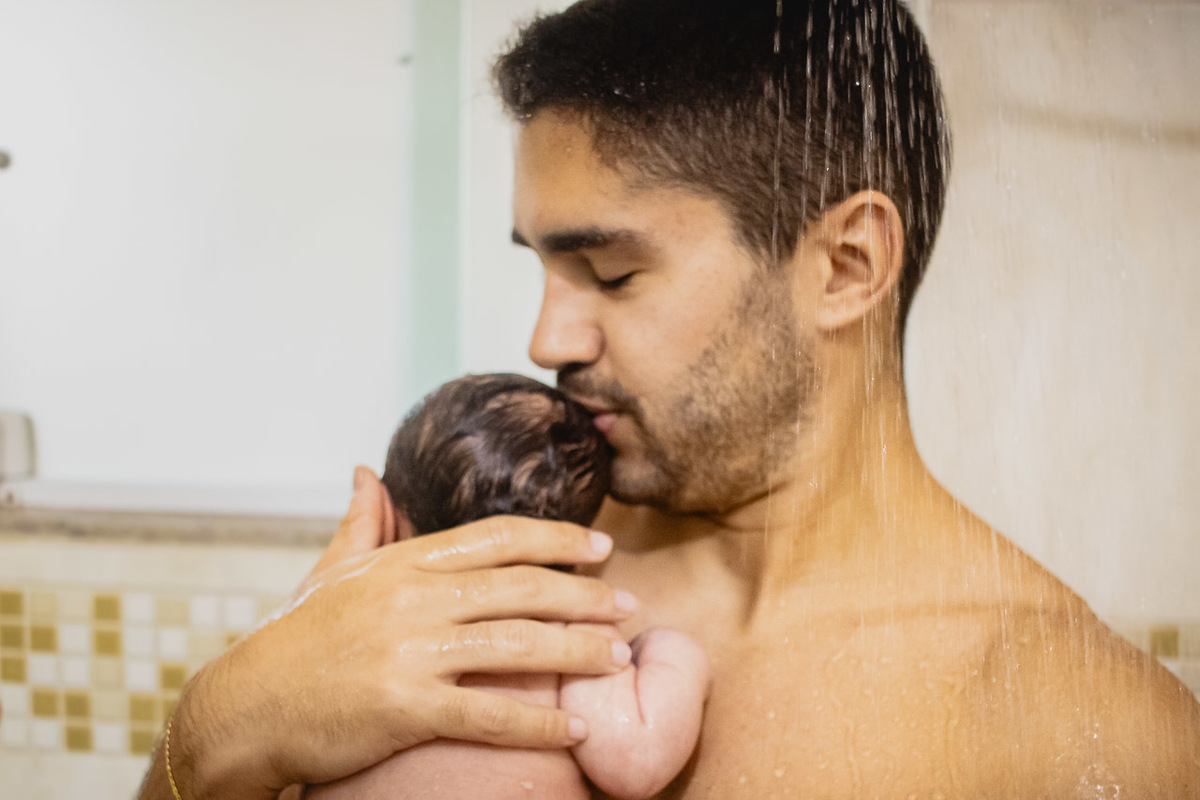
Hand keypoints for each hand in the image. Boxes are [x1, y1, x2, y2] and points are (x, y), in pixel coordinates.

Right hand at [163, 467, 635, 798]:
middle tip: (627, 605)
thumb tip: (365, 472)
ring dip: (577, 651)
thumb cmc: (294, 639)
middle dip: (583, 595)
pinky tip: (573, 724)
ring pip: (516, 644)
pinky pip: (489, 714)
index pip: (496, 538)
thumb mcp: (328, 571)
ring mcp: (409, 652)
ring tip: (616, 657)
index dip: (556, 540)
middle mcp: (412, 598)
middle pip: (519, 587)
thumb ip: (360, 521)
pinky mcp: (404, 706)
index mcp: (401, 562)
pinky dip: (537, 719)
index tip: (598, 547)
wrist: (245, 707)